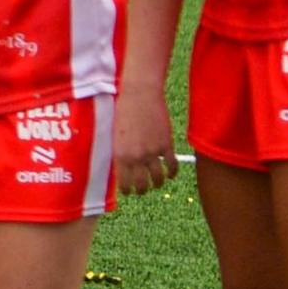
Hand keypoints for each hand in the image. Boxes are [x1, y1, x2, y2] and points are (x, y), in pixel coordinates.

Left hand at [111, 85, 180, 199]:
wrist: (139, 95)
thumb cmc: (123, 111)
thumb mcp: (115, 135)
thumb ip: (119, 152)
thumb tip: (122, 168)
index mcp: (120, 155)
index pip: (124, 183)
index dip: (127, 190)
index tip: (129, 192)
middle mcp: (136, 157)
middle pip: (142, 185)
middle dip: (142, 190)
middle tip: (142, 190)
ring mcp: (153, 152)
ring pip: (158, 178)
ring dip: (158, 184)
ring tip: (156, 183)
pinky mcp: (166, 145)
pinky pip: (172, 165)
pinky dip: (172, 173)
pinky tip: (171, 174)